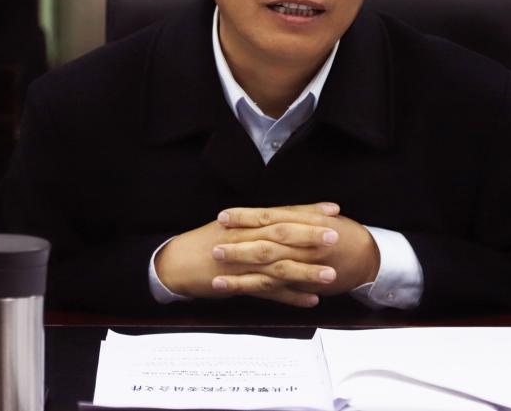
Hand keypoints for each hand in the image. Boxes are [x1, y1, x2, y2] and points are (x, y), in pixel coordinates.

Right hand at [155, 202, 347, 307]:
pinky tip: (311, 300)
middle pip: (282, 235)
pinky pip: (267, 291)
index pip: (282, 213)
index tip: (333, 209)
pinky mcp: (238, 284)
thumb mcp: (231, 226)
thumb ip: (257, 224)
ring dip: (306, 271)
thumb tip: (287, 219)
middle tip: (336, 235)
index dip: (308, 211)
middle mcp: (246, 239)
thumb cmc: (203, 243)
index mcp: (247, 223)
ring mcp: (242, 263)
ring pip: (278, 265)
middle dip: (310, 235)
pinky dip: (290, 297)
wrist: (174, 262)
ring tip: (331, 274)